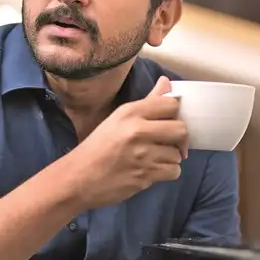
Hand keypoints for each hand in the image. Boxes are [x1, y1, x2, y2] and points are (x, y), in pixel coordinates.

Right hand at [69, 76, 188, 209]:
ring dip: (170, 157)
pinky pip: (174, 171)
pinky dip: (167, 172)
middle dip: (179, 138)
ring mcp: (142, 155)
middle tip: (168, 143)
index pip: (171, 104)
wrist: (79, 177)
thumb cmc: (98, 146)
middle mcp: (138, 131)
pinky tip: (153, 170)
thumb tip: (167, 82)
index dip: (174, 114)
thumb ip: (148, 102)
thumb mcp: (119, 118)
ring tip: (155, 158)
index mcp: (130, 112)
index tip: (168, 122)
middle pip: (181, 129)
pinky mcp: (145, 176)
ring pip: (177, 154)